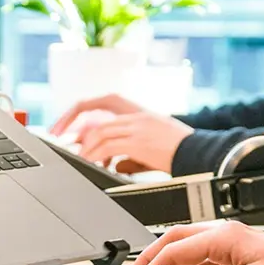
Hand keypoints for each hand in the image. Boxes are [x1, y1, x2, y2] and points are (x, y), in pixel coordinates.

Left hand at [49, 95, 192, 172]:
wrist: (204, 154)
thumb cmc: (184, 153)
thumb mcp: (156, 148)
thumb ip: (133, 154)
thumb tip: (116, 165)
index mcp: (142, 112)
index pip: (107, 99)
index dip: (85, 107)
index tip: (69, 121)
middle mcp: (138, 115)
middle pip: (96, 111)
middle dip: (72, 122)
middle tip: (59, 137)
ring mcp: (139, 127)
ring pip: (100, 130)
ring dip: (84, 145)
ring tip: (77, 158)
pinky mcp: (140, 142)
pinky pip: (109, 147)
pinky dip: (95, 156)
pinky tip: (92, 164)